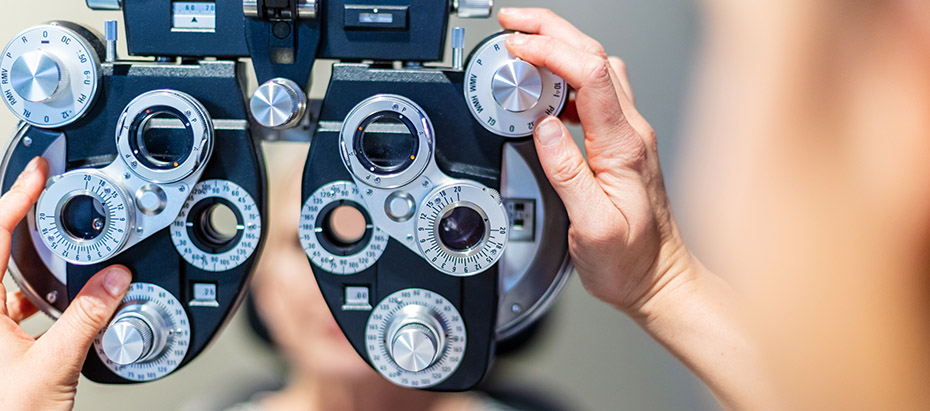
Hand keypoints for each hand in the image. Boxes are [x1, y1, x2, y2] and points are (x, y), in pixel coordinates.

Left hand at [0, 157, 131, 410]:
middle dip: (25, 218)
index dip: (14, 198)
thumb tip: (116, 280)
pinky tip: (63, 296)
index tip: (37, 173)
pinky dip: (43, 291)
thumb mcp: (54, 364)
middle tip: (50, 193)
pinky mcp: (0, 344)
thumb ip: (88, 317)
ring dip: (37, 258)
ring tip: (64, 241)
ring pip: (9, 277)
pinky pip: (18, 303)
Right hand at [499, 8, 694, 316]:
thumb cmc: (632, 262)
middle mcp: (632, 132)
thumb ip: (568, 174)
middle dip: (551, 31)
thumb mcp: (593, 227)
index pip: (590, 76)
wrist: (660, 280)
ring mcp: (629, 134)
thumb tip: (544, 128)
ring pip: (597, 68)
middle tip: (512, 23)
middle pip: (595, 57)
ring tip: (524, 41)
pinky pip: (594, 93)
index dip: (551, 52)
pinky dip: (565, 75)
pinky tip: (545, 85)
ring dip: (560, 46)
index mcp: (624, 146)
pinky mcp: (621, 143)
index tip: (517, 47)